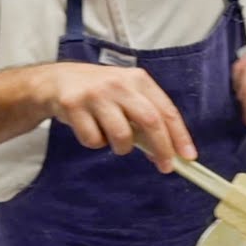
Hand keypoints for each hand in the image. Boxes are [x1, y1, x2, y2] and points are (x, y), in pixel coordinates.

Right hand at [41, 62, 194, 173]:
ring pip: (121, 135)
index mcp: (138, 79)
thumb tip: (167, 151)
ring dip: (122, 148)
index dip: (179, 135)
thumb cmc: (100, 92)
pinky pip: (93, 139)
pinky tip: (89, 128)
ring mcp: (96, 94)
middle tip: (165, 166)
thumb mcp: (126, 93)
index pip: (166, 110)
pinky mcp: (74, 106)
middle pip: (150, 121)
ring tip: (113, 140)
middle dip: (161, 148)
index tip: (188, 157)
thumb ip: (146, 116)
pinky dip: (95, 142)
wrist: (57, 81)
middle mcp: (119, 83)